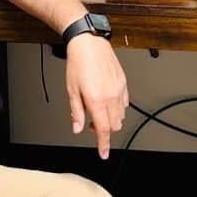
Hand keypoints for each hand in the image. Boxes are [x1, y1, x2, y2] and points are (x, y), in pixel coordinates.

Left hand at [63, 35, 128, 158]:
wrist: (89, 43)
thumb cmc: (78, 64)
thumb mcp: (71, 90)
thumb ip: (76, 112)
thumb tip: (78, 128)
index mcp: (96, 100)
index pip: (103, 129)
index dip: (104, 144)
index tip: (104, 154)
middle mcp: (110, 96)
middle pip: (114, 125)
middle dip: (104, 129)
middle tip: (91, 123)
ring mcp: (119, 89)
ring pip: (120, 115)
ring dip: (110, 118)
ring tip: (97, 109)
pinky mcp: (123, 82)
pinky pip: (125, 102)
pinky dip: (117, 108)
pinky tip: (107, 101)